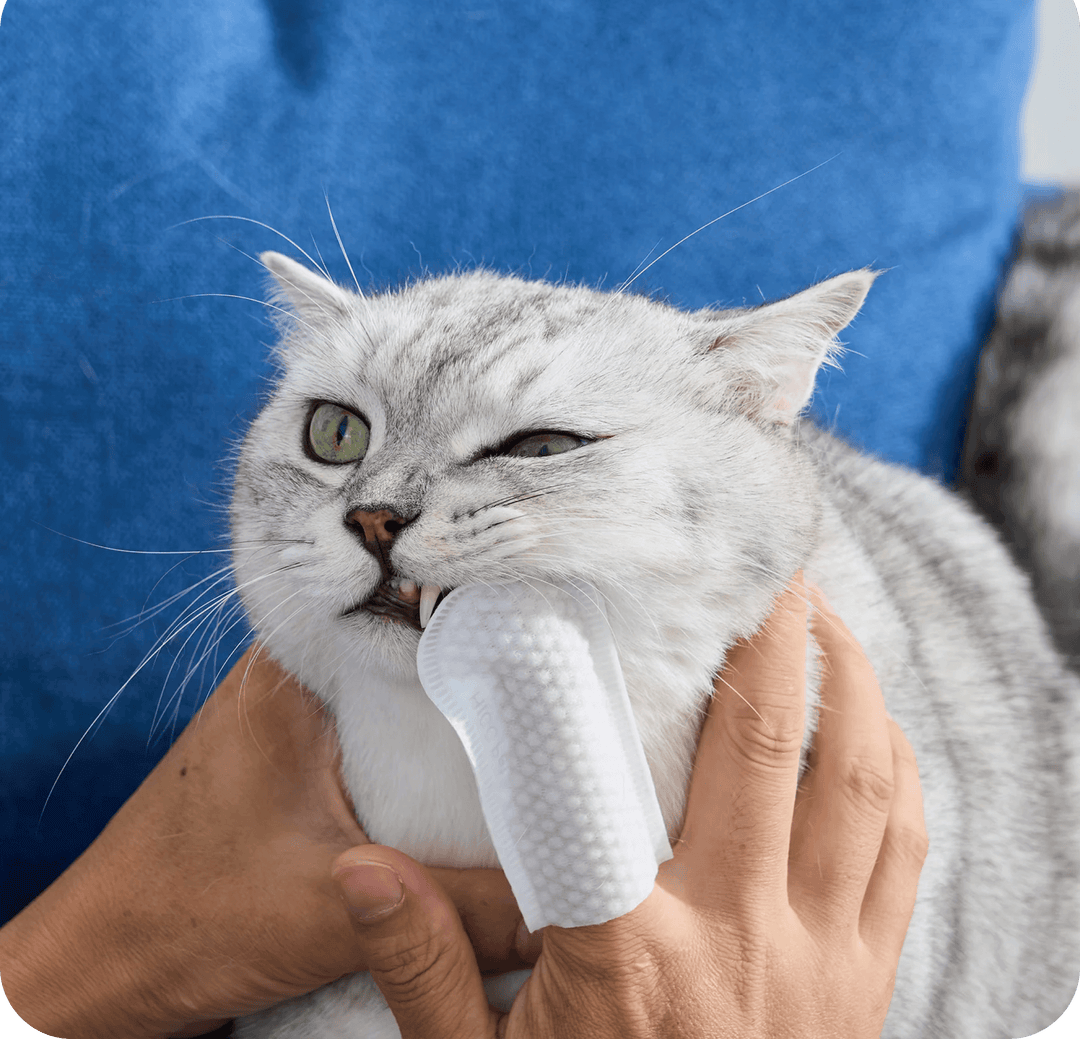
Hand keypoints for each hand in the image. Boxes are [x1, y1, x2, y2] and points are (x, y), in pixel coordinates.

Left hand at [0, 647, 527, 1038]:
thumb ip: (468, 908)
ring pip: (400, 706)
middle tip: (566, 722)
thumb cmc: (188, 917)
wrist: (100, 967)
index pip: (419, 622)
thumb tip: (574, 906)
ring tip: (534, 756)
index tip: (565, 671)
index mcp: (293, 667)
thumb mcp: (340, 909)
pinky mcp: (293, 757)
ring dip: (454, 737)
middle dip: (485, 696)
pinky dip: (421, 766)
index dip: (495, 645)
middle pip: (416, 664)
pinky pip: (378, 743)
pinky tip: (468, 795)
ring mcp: (291, 715)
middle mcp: (292, 672)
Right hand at [332, 574, 928, 1037]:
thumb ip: (419, 966)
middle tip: (759, 557)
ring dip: (849, 681)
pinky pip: (904, 849)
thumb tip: (359, 870)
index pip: (598, 790)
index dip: (596, 682)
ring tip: (823, 614)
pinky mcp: (866, 981)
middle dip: (771, 633)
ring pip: (859, 782)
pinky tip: (873, 724)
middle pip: (768, 746)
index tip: (610, 600)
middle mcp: (739, 941)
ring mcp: (820, 960)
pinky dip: (896, 769)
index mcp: (630, 959)